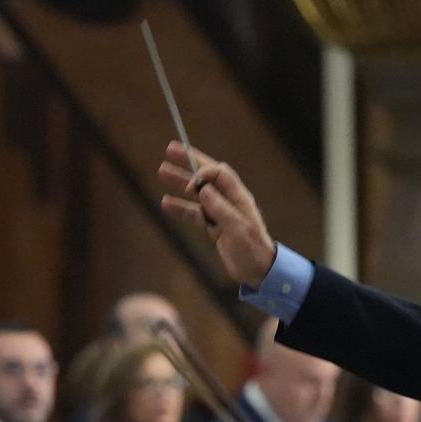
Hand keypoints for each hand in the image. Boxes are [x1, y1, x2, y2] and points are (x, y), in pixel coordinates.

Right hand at [158, 142, 277, 288]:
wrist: (258, 272)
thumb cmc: (252, 249)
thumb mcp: (237, 228)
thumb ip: (220, 208)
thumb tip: (202, 188)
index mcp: (238, 197)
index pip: (219, 173)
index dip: (203, 173)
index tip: (190, 187)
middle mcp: (228, 201)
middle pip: (206, 176)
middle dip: (188, 162)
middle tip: (169, 149)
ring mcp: (220, 213)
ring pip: (197, 194)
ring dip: (179, 183)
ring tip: (162, 172)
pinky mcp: (213, 228)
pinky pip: (194, 214)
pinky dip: (180, 208)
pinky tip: (166, 203)